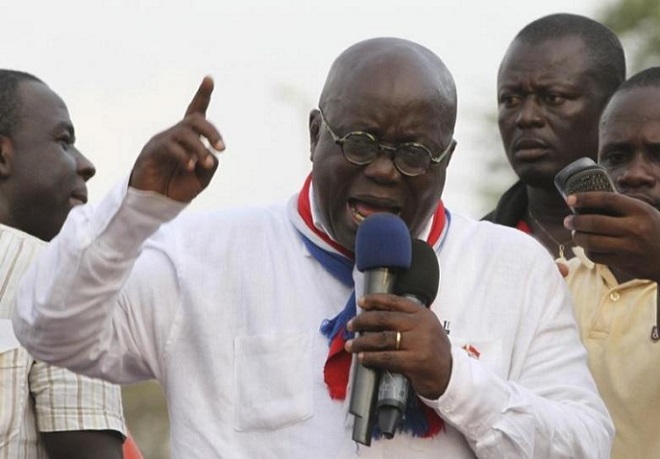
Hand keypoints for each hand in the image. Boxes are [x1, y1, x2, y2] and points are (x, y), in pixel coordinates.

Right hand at [129, 76, 224, 201]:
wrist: (156, 204)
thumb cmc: (178, 187)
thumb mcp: (202, 178)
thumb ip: (210, 164)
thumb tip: (210, 153)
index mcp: (189, 138)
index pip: (196, 112)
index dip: (202, 95)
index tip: (209, 78)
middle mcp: (175, 135)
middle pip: (194, 120)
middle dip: (211, 131)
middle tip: (222, 148)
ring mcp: (162, 141)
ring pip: (184, 133)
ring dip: (199, 148)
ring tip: (207, 164)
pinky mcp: (151, 152)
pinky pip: (169, 146)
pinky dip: (183, 156)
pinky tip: (190, 166)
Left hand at [345, 293, 451, 399]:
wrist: (451, 375)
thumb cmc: (433, 350)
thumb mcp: (426, 327)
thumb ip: (408, 320)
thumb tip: (374, 315)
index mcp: (422, 314)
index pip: (395, 301)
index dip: (375, 300)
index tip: (361, 302)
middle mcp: (421, 325)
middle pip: (384, 318)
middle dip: (363, 321)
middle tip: (351, 325)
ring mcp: (419, 343)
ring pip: (382, 338)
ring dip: (362, 341)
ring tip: (351, 345)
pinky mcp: (415, 362)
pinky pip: (387, 357)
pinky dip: (371, 357)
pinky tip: (362, 358)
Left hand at [565, 192, 659, 281]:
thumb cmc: (652, 229)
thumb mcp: (643, 212)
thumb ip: (620, 207)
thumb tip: (586, 201)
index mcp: (640, 210)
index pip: (608, 199)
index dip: (586, 198)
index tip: (570, 199)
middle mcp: (635, 228)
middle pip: (594, 223)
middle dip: (575, 221)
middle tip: (568, 221)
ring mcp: (629, 248)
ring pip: (591, 242)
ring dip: (578, 237)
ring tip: (576, 234)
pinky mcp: (624, 263)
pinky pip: (596, 256)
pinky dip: (587, 251)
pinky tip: (589, 247)